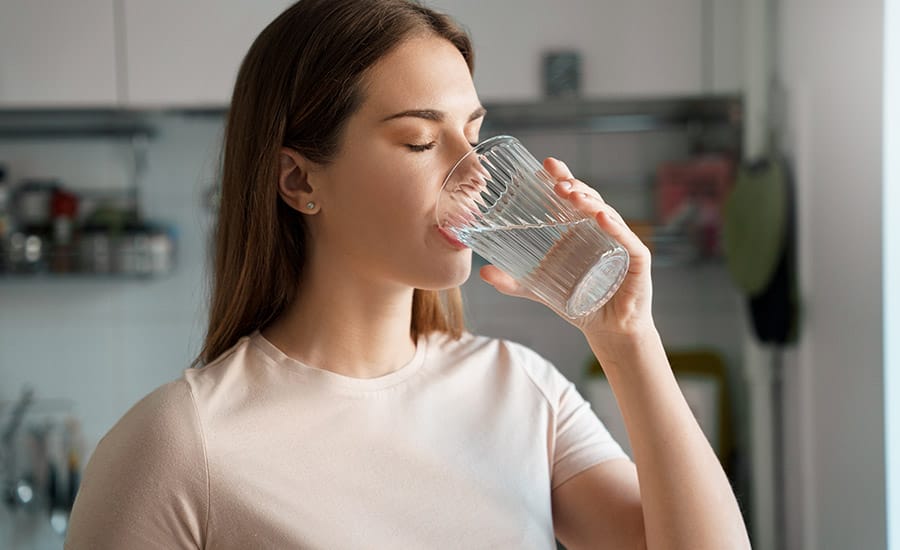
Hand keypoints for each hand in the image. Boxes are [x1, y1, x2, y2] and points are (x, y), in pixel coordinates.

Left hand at [479, 157, 655, 339]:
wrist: (608, 329)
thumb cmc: (579, 302)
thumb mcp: (539, 289)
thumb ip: (513, 282)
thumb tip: (483, 272)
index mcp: (581, 230)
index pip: (573, 197)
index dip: (562, 178)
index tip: (545, 165)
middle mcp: (603, 230)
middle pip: (590, 200)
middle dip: (574, 186)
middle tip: (556, 180)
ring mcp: (621, 242)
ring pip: (607, 214)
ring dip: (590, 202)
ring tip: (572, 195)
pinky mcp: (637, 261)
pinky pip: (627, 240)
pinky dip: (615, 228)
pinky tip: (601, 218)